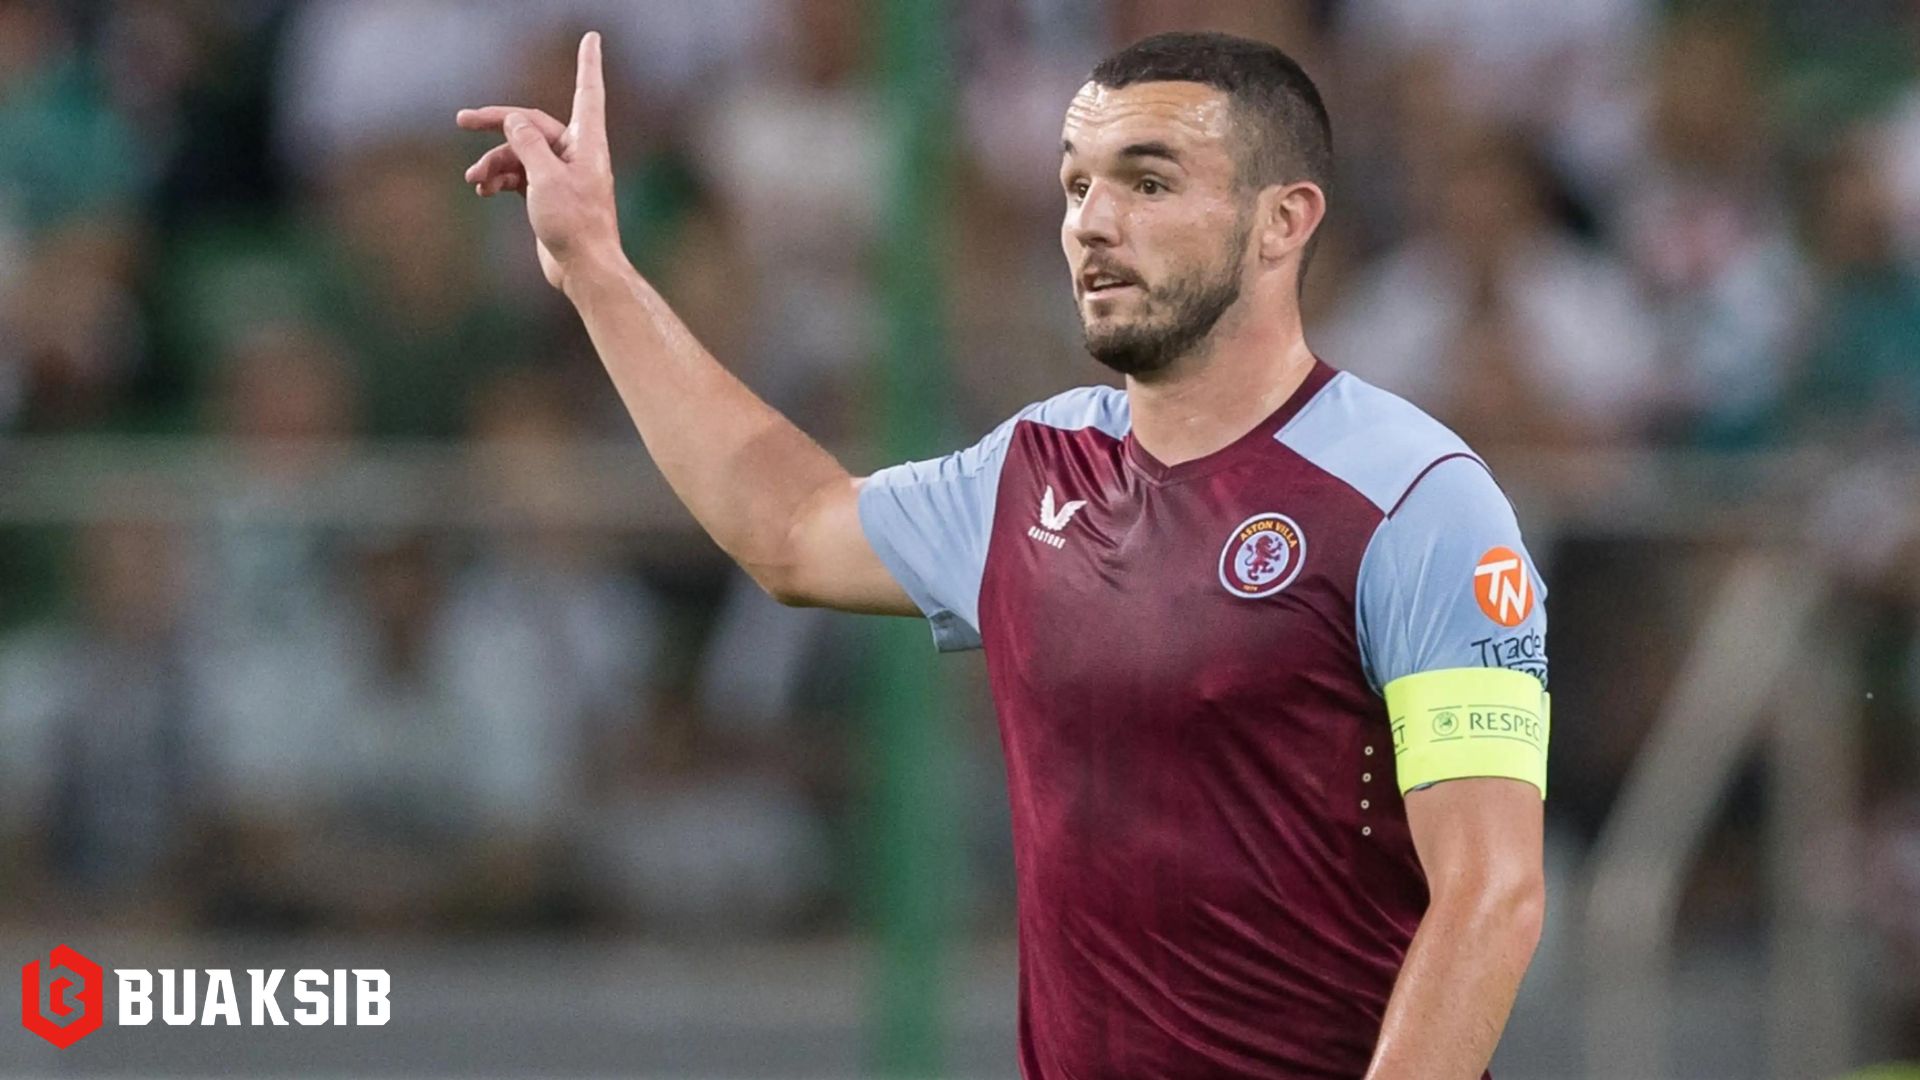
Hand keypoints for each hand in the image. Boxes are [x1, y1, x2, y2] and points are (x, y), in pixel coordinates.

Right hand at [456, 31, 619, 289]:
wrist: (583, 269)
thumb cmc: (574, 223)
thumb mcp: (546, 178)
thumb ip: (528, 143)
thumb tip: (515, 119)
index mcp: (586, 142)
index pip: (587, 91)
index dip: (588, 64)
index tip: (592, 37)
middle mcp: (576, 153)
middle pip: (531, 124)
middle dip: (497, 123)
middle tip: (461, 119)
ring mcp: (561, 174)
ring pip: (520, 153)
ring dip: (494, 162)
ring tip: (474, 180)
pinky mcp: (548, 195)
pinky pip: (519, 175)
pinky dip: (499, 178)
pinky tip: (482, 189)